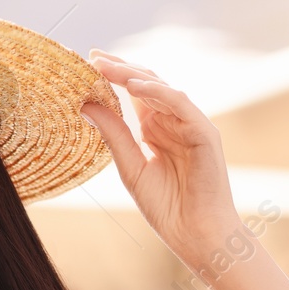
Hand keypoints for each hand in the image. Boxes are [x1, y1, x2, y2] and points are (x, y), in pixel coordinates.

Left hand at [83, 48, 242, 268]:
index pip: (133, 94)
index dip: (112, 77)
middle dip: (120, 68)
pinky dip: (159, 92)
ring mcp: (190, 125)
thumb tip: (84, 104)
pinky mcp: (204, 133)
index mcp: (155, 128)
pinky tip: (135, 86)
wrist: (195, 233)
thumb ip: (112, 134)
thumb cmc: (166, 206)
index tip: (86, 63)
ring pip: (162, 88)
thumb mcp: (130, 166)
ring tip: (107, 65)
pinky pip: (181, 104)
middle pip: (146, 85)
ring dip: (134, 75)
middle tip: (93, 56)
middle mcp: (172, 122)